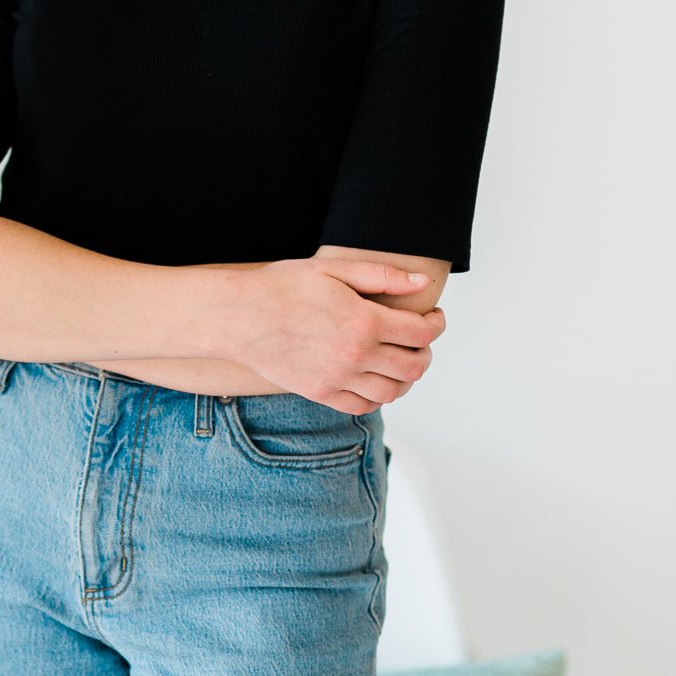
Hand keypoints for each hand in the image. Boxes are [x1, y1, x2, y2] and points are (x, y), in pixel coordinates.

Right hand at [230, 256, 445, 413]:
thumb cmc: (284, 286)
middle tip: (419, 339)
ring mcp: (338, 378)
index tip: (433, 316)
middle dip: (425, 352)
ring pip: (393, 391)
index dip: (436, 324)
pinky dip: (378, 396)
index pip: (421, 333)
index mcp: (364, 322)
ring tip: (400, 360)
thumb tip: (422, 280)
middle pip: (414, 366)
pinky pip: (363, 405)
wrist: (240, 316)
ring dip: (406, 377)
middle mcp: (356, 355)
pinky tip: (374, 379)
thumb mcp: (334, 269)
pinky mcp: (321, 392)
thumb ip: (383, 276)